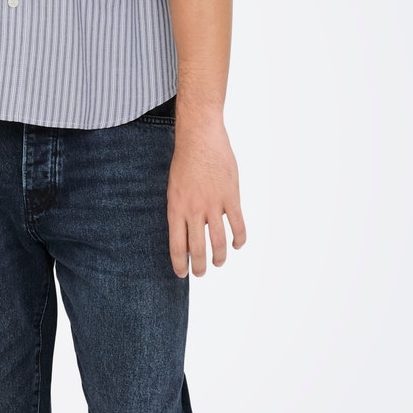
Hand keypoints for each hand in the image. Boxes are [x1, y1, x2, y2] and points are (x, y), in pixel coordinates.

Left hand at [167, 120, 246, 276]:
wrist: (200, 138)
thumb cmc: (184, 161)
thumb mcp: (174, 188)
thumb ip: (180, 210)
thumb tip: (186, 233)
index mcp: (176, 208)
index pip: (177, 245)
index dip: (179, 263)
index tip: (181, 273)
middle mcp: (194, 210)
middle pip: (197, 249)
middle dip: (199, 266)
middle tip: (200, 274)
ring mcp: (214, 204)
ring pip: (218, 241)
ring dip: (218, 257)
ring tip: (218, 263)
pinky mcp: (231, 197)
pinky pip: (238, 225)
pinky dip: (239, 239)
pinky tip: (237, 244)